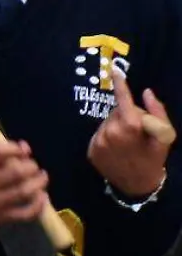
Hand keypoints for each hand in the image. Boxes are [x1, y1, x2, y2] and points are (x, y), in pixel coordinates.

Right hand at [0, 141, 50, 231]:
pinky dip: (39, 204)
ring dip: (39, 183)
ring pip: (24, 191)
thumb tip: (25, 147)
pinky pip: (27, 212)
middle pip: (16, 172)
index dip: (16, 149)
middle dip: (32, 167)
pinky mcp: (1, 218)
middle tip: (35, 167)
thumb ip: (3, 154)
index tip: (25, 151)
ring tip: (42, 179)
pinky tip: (42, 196)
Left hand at [89, 63, 171, 197]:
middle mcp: (109, 132)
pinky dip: (108, 137)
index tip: (115, 69)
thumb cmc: (154, 158)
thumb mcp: (164, 136)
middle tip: (137, 130)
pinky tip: (117, 148)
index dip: (120, 84)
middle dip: (126, 115)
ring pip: (106, 123)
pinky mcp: (90, 150)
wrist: (137, 185)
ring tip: (128, 142)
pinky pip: (99, 135)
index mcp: (129, 127)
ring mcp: (97, 142)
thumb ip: (157, 112)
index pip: (123, 100)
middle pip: (116, 112)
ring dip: (116, 126)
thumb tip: (147, 92)